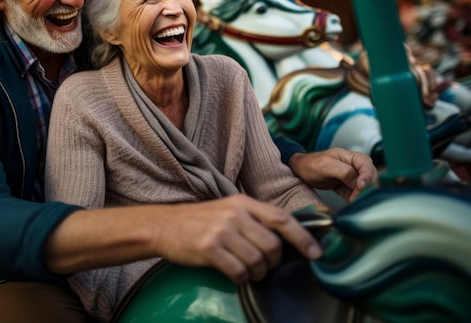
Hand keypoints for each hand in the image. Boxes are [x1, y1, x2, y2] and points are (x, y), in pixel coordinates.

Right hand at [46, 195, 321, 283]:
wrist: (164, 226)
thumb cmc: (200, 220)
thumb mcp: (228, 209)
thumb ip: (254, 218)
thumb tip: (284, 237)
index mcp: (243, 202)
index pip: (282, 218)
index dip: (303, 237)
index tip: (315, 253)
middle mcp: (235, 214)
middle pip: (273, 246)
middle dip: (274, 263)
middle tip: (265, 268)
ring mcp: (222, 231)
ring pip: (257, 261)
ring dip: (257, 273)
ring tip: (248, 271)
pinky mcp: (210, 248)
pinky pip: (239, 271)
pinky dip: (242, 278)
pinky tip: (234, 274)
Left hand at [288, 148, 376, 201]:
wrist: (300, 170)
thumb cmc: (311, 164)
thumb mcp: (326, 165)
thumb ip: (344, 171)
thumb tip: (358, 181)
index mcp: (352, 157)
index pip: (367, 165)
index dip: (366, 176)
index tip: (360, 187)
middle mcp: (355, 166)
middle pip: (370, 177)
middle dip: (366, 187)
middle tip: (356, 197)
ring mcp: (352, 177)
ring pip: (366, 187)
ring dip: (362, 195)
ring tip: (353, 201)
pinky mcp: (348, 187)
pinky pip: (357, 194)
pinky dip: (355, 199)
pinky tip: (350, 203)